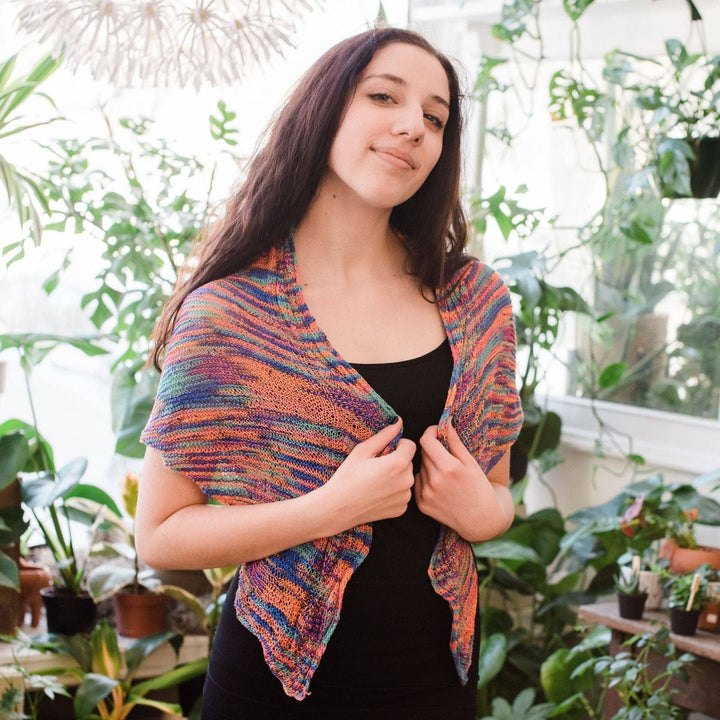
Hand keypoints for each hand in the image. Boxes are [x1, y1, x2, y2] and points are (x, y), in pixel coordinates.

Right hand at [323, 419, 415, 530]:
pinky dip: (393, 492)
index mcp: (399, 463)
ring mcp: (405, 497)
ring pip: (406, 478)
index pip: (410, 445)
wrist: (337, 508)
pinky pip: (402, 494)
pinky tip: (377, 494)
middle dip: (396, 461)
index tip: (383, 451)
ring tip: (375, 481)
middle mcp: (406, 480)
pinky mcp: (401, 509)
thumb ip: (385, 435)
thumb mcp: (363, 450)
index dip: (397, 445)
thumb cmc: (347, 477)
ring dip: (396, 477)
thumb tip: (399, 421)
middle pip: (408, 462)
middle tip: (375, 468)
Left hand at [415, 422, 511, 541]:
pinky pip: (418, 481)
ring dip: (429, 465)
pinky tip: (439, 486)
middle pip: (423, 453)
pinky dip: (425, 479)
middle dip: (433, 449)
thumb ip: (455, 442)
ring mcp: (426, 493)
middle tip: (446, 455)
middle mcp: (435, 481)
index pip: (426, 440)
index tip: (437, 432)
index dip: (431, 432)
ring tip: (445, 474)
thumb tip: (445, 422)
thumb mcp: (471, 463)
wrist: (480, 520)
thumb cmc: (479, 488)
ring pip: (420, 467)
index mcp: (449, 468)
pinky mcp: (421, 504)